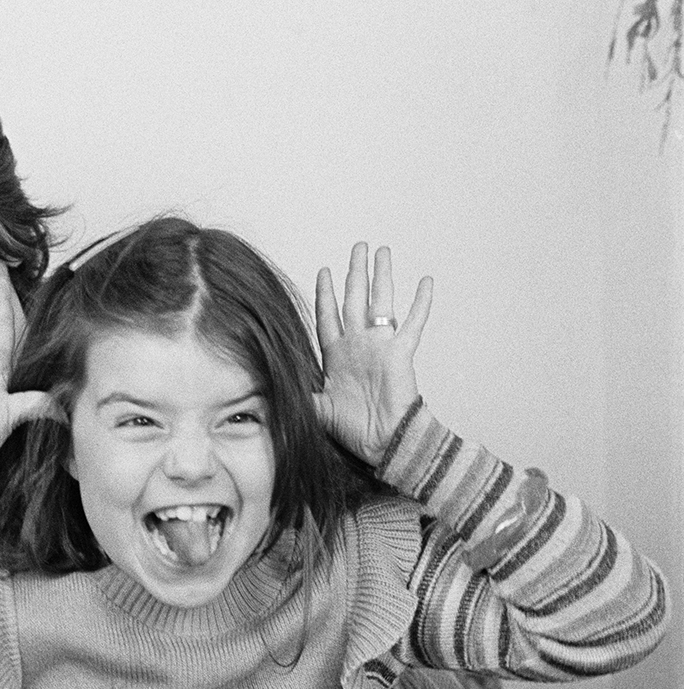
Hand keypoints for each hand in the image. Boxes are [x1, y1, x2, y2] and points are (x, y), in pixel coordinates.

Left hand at [313, 241, 432, 466]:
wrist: (382, 441)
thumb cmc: (352, 429)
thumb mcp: (314, 407)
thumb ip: (297, 392)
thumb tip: (262, 388)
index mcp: (336, 355)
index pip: (328, 316)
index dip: (326, 294)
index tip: (324, 271)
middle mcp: (358, 345)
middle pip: (354, 299)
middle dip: (354, 272)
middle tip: (358, 247)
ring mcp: (380, 346)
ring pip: (381, 301)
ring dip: (381, 276)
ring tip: (382, 251)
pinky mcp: (400, 353)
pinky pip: (413, 322)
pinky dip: (420, 302)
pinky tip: (426, 280)